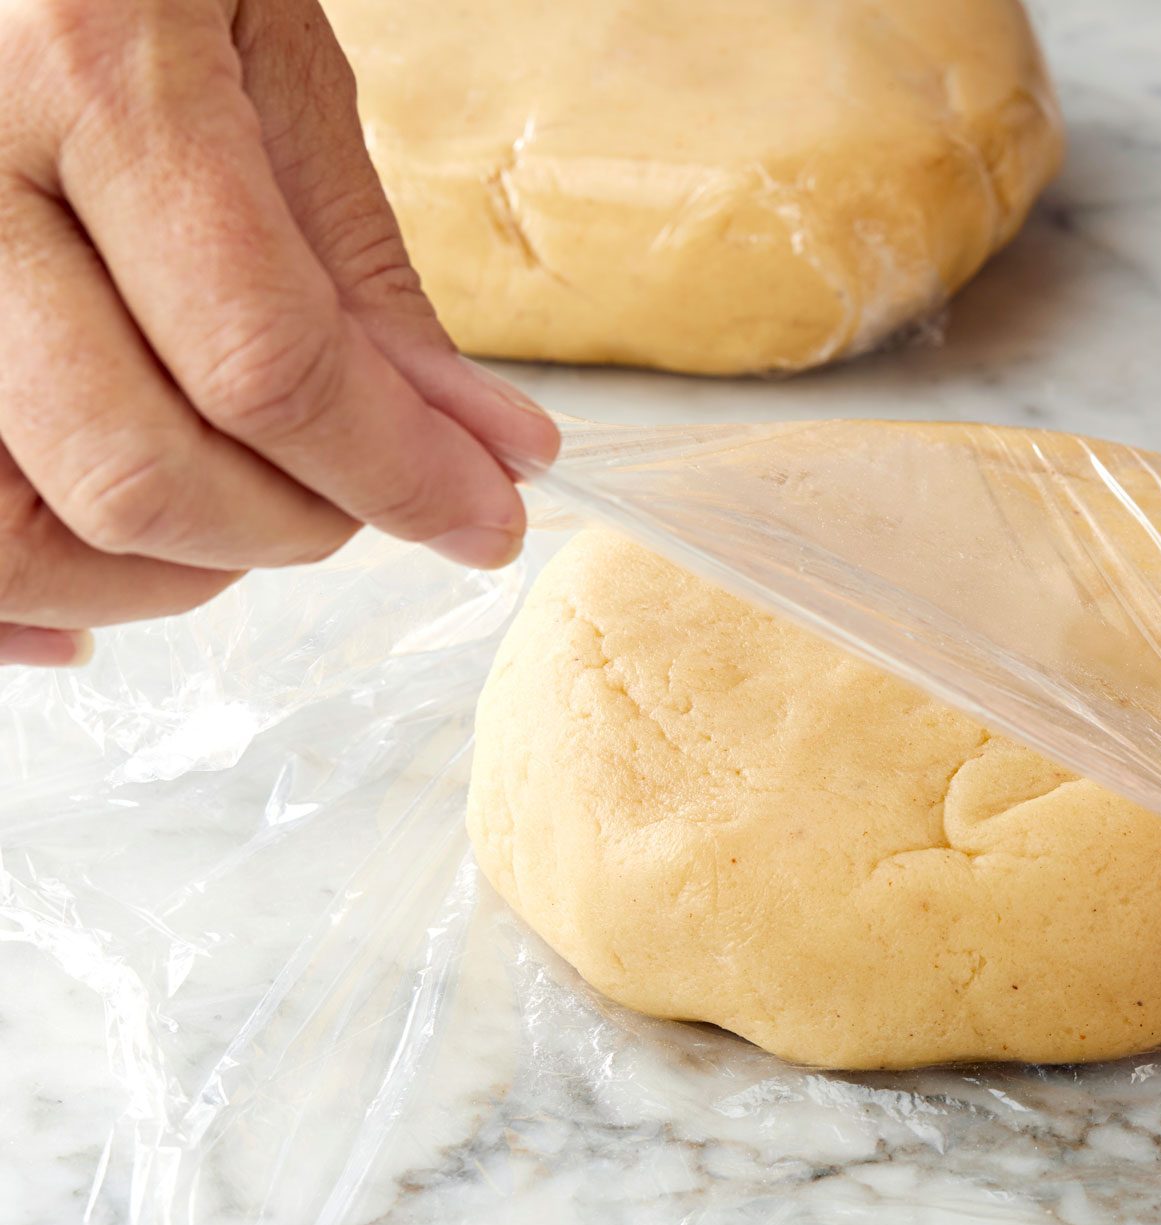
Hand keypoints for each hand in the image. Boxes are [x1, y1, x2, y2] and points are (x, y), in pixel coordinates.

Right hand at [0, 0, 558, 666]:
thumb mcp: (275, 59)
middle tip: (374, 497)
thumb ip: (362, 272)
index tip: (487, 511)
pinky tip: (127, 586)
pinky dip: (32, 601)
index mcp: (88, 75)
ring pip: (11, 531)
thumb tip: (483, 448)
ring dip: (169, 574)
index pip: (264, 362)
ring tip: (261, 512)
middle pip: (131, 471)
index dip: (398, 470)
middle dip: (297, 526)